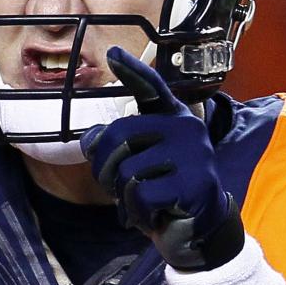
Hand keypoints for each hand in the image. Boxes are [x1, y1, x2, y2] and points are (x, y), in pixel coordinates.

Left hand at [79, 46, 243, 270]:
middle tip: (118, 188)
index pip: (150, 89)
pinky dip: (138, 212)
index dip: (131, 70)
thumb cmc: (160, 192)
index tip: (113, 52)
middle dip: (105, 169)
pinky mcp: (194, 184)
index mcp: (171, 119)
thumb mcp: (133, 167)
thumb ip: (113, 149)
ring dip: (124, 196)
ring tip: (145, 201)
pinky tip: (155, 215)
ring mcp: (193, 154)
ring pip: (127, 171)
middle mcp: (185, 129)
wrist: (195, 232)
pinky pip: (141, 194)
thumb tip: (90, 139)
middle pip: (118, 137)